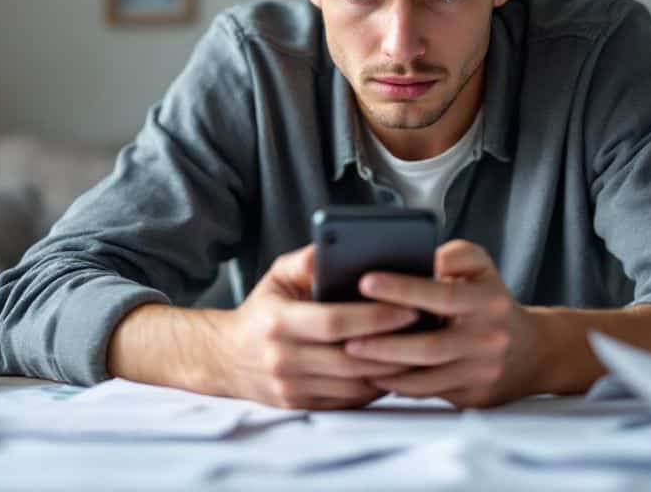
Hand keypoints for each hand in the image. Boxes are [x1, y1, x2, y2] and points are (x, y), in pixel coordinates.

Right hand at [216, 245, 417, 409]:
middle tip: (425, 330)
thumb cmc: (262, 310)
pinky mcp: (300, 406)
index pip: (334, 321)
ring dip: (390, 369)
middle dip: (393, 345)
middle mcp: (283, 358)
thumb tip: (339, 244)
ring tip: (418, 349)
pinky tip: (394, 369)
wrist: (225, 358)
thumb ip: (307, 259)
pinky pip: (348, 401)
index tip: (408, 307)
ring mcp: (291, 387)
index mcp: (278, 321)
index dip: (375, 316)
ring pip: (354, 385)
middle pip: (351, 358)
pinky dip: (374, 387)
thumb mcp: (278, 276)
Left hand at [342, 240, 540, 408]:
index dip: (403, 289)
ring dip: (385, 368)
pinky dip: (398, 384)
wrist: (531, 351)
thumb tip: (418, 256)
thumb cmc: (490, 301)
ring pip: (425, 376)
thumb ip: (454, 255)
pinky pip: (428, 392)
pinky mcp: (473, 396)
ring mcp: (481, 372)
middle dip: (384, 342)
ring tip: (351, 355)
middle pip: (430, 346)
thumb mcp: (482, 267)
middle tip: (346, 335)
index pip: (442, 295)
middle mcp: (488, 339)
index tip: (366, 281)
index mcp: (488, 301)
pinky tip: (374, 373)